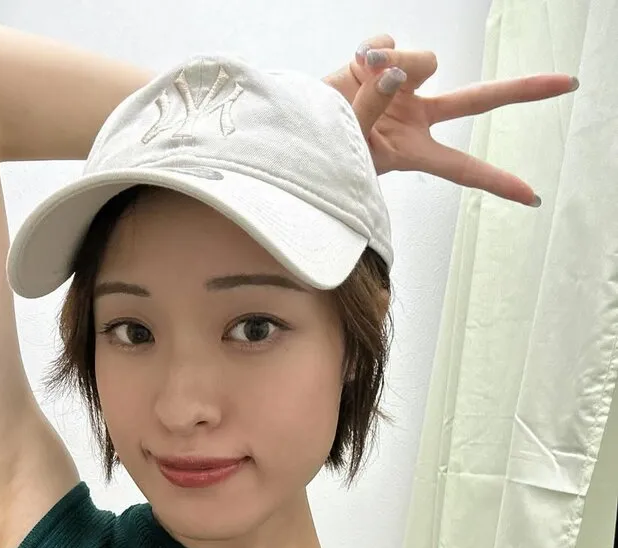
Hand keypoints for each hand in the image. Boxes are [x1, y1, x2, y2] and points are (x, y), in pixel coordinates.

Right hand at [322, 34, 577, 206]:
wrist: (287, 126)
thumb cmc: (314, 155)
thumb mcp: (347, 145)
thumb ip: (373, 106)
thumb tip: (392, 68)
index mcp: (412, 152)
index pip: (462, 168)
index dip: (497, 181)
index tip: (531, 196)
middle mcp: (415, 118)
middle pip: (478, 101)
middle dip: (522, 90)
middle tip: (569, 83)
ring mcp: (401, 87)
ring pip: (424, 61)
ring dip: (395, 67)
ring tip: (360, 81)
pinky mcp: (383, 60)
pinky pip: (390, 43)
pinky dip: (370, 53)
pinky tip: (352, 68)